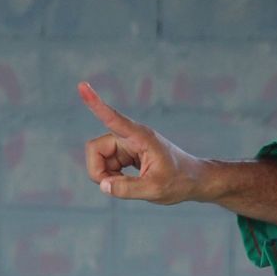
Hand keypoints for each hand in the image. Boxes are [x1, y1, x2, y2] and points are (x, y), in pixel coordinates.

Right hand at [79, 81, 208, 203]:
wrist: (194, 180)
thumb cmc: (180, 181)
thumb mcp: (155, 190)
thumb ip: (128, 189)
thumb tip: (103, 185)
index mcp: (141, 137)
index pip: (113, 118)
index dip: (95, 103)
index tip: (82, 85)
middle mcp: (131, 136)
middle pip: (95, 148)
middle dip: (98, 170)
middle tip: (115, 187)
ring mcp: (127, 144)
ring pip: (98, 157)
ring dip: (106, 175)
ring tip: (130, 184)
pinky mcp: (126, 153)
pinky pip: (105, 163)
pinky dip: (110, 176)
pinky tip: (128, 181)